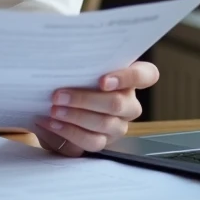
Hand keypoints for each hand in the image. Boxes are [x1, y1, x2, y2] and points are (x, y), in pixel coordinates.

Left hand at [34, 61, 159, 155]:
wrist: (55, 104)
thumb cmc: (72, 79)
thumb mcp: (80, 67)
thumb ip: (83, 63)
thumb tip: (64, 58)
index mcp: (130, 79)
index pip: (147, 75)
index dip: (128, 78)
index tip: (102, 80)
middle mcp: (129, 104)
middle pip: (117, 103)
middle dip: (85, 99)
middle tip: (58, 95)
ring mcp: (118, 125)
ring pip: (104, 123)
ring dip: (75, 116)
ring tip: (54, 109)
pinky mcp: (104, 141)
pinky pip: (91, 141)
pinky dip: (69, 131)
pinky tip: (52, 123)